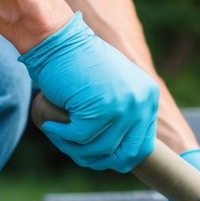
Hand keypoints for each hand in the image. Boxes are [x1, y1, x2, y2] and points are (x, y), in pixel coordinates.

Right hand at [20, 12, 158, 171]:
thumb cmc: (79, 63)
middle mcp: (141, 103)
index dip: (120, 158)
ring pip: (100, 149)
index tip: (99, 157)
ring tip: (58, 134)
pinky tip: (51, 126)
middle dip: (100, 161)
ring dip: (75, 148)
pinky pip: (79, 138)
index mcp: (148, 97)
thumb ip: (123, 115)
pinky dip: (61, 135)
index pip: (142, 147)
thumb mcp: (114, 87)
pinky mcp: (99, 110)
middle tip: (78, 154)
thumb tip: (120, 157)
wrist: (58, 40)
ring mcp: (123, 107)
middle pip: (125, 155)